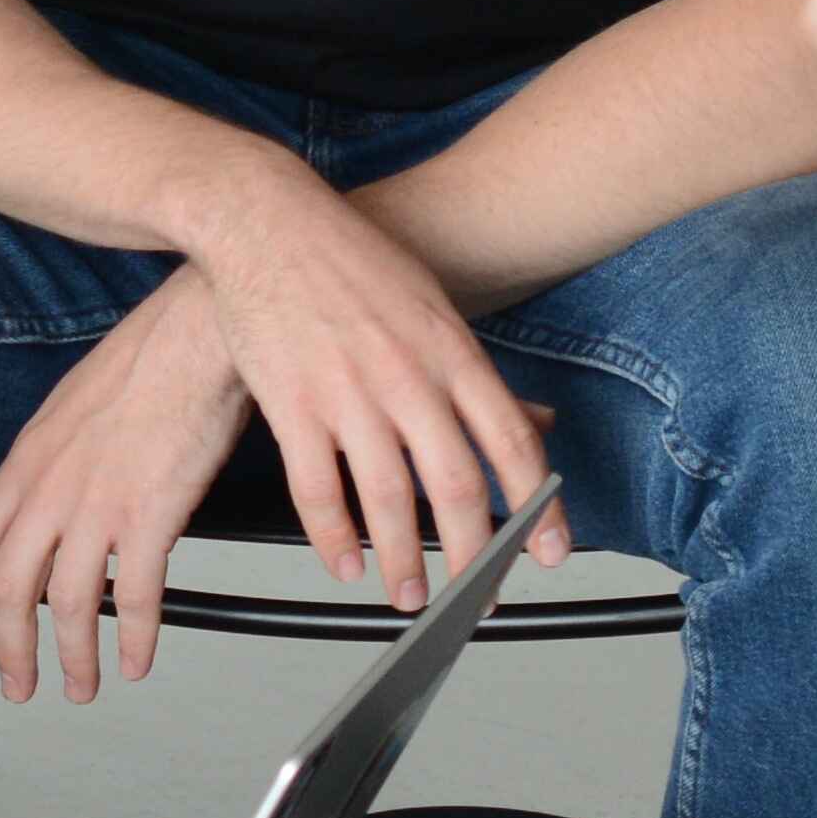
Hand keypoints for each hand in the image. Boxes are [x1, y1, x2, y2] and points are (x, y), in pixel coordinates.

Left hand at [0, 269, 251, 702]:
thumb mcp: (72, 408)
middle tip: (16, 685)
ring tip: (80, 686)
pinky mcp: (150, 514)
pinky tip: (135, 660)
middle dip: (7, 648)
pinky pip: (134, 597)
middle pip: (9, 586)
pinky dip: (132, 639)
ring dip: (71, 657)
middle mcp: (50, 487)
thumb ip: (53, 461)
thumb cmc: (147, 361)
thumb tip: (53, 501)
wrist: (194, 335)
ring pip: (66, 603)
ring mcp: (97, 503)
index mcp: (28, 460)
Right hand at [175, 163, 558, 605]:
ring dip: (403, 560)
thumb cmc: (351, 258)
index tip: (548, 551)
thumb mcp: (434, 304)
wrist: (268, 221)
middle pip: (455, 486)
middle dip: (474, 556)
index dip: (538, 506)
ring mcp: (348, 392)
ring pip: (388, 498)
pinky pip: (318, 488)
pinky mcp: (292, 402)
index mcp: (451, 352)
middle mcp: (407, 377)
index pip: (511, 443)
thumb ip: (475, 371)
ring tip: (412, 595)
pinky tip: (344, 562)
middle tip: (479, 596)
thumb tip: (532, 421)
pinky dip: (333, 536)